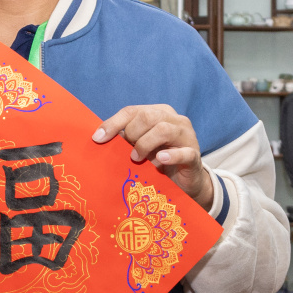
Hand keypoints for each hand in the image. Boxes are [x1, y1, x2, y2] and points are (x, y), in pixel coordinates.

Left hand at [92, 105, 213, 210]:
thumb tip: (100, 137)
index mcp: (159, 113)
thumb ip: (125, 139)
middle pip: (148, 116)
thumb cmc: (157, 160)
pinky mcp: (194, 155)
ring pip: (164, 129)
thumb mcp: (139, 146)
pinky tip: (159, 160)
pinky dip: (170, 156)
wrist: (184, 181)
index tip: (97, 138)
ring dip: (145, 144)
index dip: (113, 123)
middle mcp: (175, 120)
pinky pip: (184, 152)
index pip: (132, 111)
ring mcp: (187, 136)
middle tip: (127, 151)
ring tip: (137, 158)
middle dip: (132, 133)